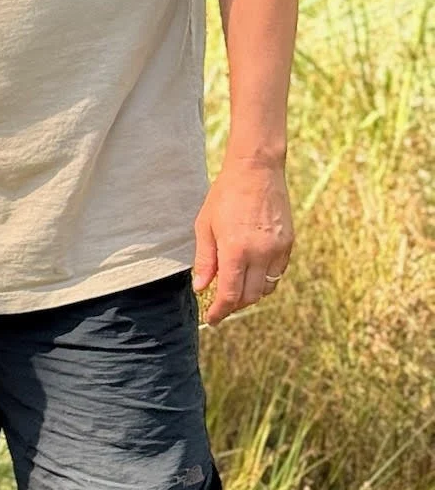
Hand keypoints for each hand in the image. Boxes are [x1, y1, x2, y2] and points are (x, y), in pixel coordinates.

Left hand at [192, 154, 292, 325]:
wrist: (256, 170)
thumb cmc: (225, 195)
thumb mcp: (205, 227)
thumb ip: (205, 260)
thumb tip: (201, 288)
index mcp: (237, 250)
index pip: (230, 295)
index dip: (220, 311)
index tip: (211, 319)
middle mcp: (261, 253)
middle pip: (250, 297)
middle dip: (234, 306)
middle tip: (220, 306)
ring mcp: (278, 249)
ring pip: (266, 288)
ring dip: (250, 295)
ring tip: (234, 291)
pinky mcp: (288, 243)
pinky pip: (277, 273)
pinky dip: (264, 280)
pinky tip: (251, 274)